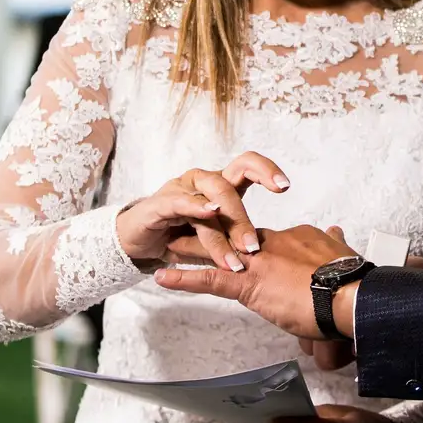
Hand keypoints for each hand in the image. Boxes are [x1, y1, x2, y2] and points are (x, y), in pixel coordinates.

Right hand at [116, 151, 289, 273]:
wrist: (137, 242)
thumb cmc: (179, 237)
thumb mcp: (213, 243)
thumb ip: (234, 244)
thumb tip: (265, 256)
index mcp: (220, 185)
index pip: (247, 167)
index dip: (267, 170)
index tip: (285, 186)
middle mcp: (203, 180)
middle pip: (232, 177)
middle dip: (247, 212)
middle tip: (255, 246)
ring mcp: (182, 188)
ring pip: (212, 196)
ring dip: (228, 227)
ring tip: (239, 254)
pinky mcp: (161, 202)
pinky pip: (183, 201)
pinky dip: (198, 206)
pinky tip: (210, 213)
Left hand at [157, 222, 358, 368]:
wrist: (350, 296)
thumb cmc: (351, 284)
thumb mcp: (342, 254)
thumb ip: (333, 243)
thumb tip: (336, 234)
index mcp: (295, 237)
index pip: (263, 235)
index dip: (247, 236)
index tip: (238, 239)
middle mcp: (272, 243)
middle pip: (234, 234)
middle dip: (210, 233)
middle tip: (188, 228)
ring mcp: (258, 262)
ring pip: (216, 251)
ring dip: (190, 249)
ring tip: (168, 245)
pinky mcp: (249, 284)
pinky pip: (210, 279)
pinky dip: (184, 278)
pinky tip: (163, 277)